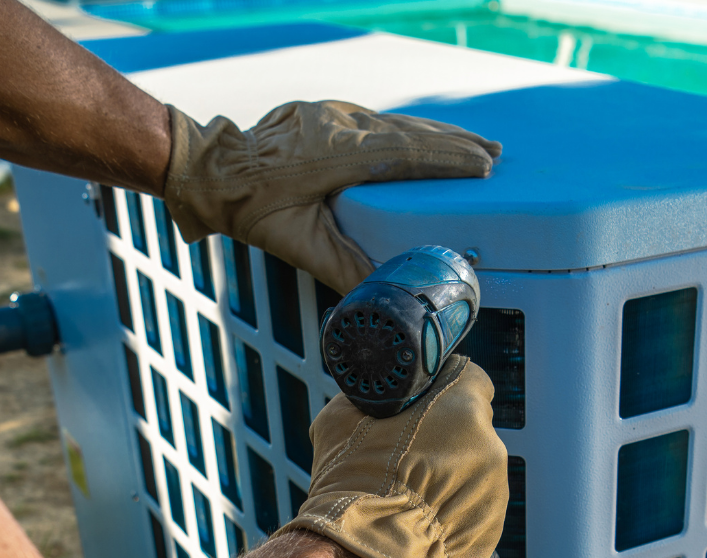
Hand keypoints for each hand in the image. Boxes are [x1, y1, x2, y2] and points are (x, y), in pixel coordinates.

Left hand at [162, 101, 501, 294]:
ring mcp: (334, 115)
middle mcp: (341, 127)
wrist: (213, 170)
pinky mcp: (327, 113)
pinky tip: (426, 135)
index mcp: (338, 156)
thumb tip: (378, 296)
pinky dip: (410, 129)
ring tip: (474, 144)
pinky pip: (380, 119)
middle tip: (493, 155)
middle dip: (454, 144)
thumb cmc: (251, 208)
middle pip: (411, 133)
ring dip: (437, 133)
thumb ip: (341, 268)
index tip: (483, 166)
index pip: (406, 154)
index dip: (448, 161)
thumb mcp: (297, 245)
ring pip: (397, 122)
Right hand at [280, 356, 507, 557]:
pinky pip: (471, 508)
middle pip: (472, 428)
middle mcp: (489, 444)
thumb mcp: (344, 417)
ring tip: (409, 494)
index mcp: (461, 405)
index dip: (443, 390)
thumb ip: (375, 398)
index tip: (425, 404)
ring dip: (449, 476)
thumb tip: (379, 395)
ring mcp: (495, 489)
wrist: (364, 551)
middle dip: (445, 437)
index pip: (468, 379)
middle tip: (409, 453)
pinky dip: (450, 511)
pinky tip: (418, 520)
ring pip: (473, 470)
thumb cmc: (353, 481)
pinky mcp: (491, 528)